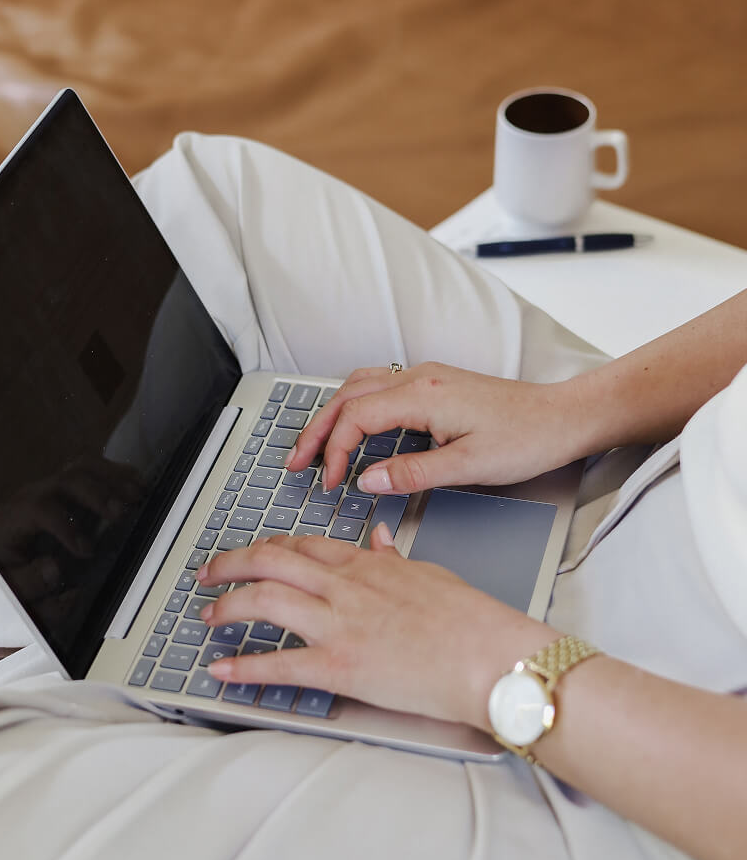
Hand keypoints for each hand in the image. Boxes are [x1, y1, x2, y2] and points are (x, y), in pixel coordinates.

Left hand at [0, 458, 140, 603]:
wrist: (6, 557)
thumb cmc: (10, 571)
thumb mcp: (12, 586)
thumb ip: (27, 582)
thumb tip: (54, 568)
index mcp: (13, 517)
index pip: (38, 508)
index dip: (64, 526)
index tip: (86, 551)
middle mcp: (31, 494)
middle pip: (65, 480)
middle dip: (96, 494)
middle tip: (120, 514)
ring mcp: (50, 486)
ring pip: (82, 467)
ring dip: (112, 478)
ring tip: (137, 496)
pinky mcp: (67, 486)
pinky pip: (92, 469)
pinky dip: (117, 474)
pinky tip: (137, 485)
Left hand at [196, 531, 552, 725]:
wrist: (492, 657)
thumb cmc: (473, 622)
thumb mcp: (430, 575)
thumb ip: (395, 559)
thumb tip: (378, 542)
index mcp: (367, 565)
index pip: (302, 545)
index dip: (267, 548)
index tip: (251, 554)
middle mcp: (345, 588)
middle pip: (270, 561)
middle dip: (229, 565)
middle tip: (207, 574)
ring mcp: (339, 625)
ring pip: (264, 600)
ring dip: (227, 606)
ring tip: (208, 615)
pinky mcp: (340, 667)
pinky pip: (279, 664)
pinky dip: (244, 667)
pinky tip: (222, 670)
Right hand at [287, 362, 588, 494]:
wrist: (564, 417)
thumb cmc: (527, 439)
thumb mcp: (469, 467)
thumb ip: (413, 473)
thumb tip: (367, 480)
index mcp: (424, 396)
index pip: (357, 417)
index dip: (335, 451)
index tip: (330, 482)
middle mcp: (421, 379)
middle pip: (347, 396)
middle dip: (317, 429)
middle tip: (296, 462)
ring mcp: (427, 378)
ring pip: (359, 387)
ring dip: (332, 414)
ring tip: (314, 445)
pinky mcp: (436, 385)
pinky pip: (379, 388)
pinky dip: (354, 407)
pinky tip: (352, 426)